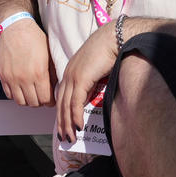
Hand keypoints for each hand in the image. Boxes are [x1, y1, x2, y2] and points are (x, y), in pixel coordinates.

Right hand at [0, 18, 54, 108]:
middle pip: (34, 103)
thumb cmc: (33, 37)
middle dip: (40, 101)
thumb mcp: (49, 54)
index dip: (50, 101)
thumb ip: (53, 73)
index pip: (46, 99)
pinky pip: (9, 95)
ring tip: (32, 94)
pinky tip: (22, 89)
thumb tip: (57, 87)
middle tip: (43, 96)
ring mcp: (12, 78)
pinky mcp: (3, 76)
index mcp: (39, 73)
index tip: (51, 98)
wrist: (14, 28)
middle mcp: (24, 78)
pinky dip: (16, 95)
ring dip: (28, 100)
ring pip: (21, 102)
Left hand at [54, 24, 118, 141]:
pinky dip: (75, 116)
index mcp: (72, 71)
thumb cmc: (110, 51)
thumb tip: (91, 98)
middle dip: (62, 123)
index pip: (63, 96)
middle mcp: (69, 74)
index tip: (64, 126)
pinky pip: (75, 103)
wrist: (114, 38)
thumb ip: (91, 83)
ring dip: (67, 124)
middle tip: (65, 138)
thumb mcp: (97, 70)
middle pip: (61, 103)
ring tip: (70, 138)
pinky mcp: (80, 79)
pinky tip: (78, 127)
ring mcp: (73, 77)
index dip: (62, 113)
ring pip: (66, 106)